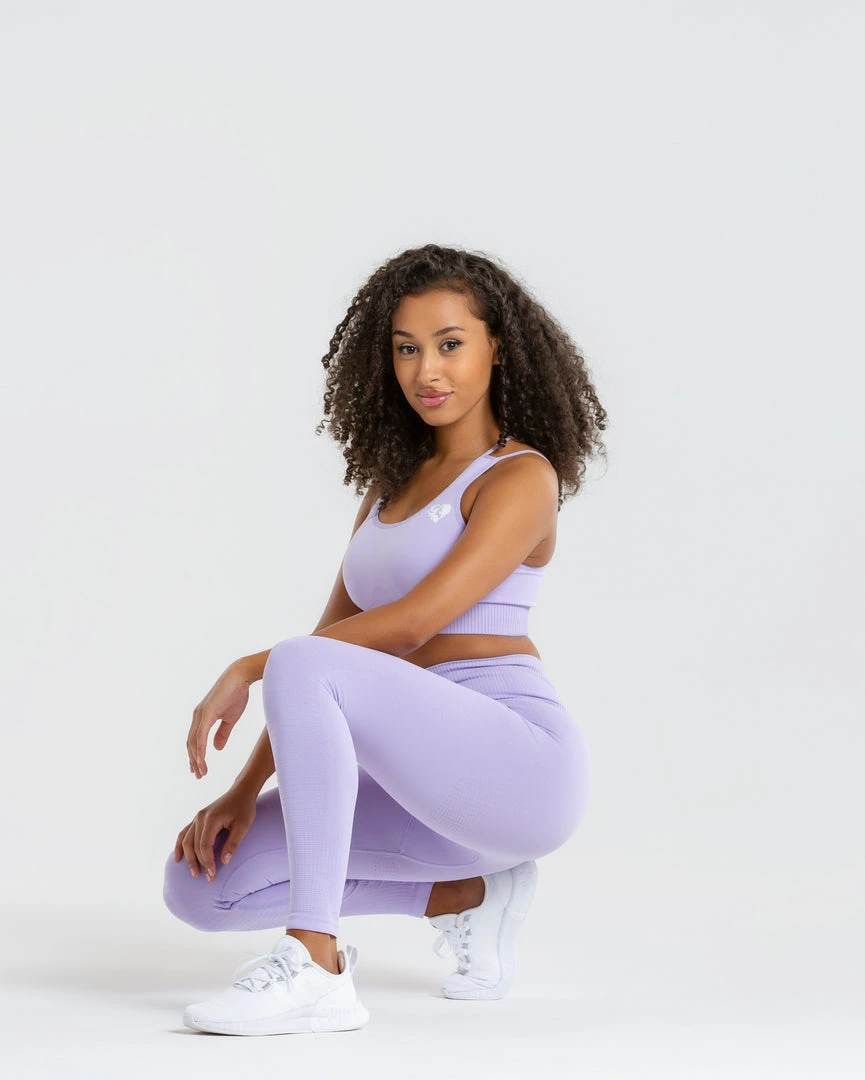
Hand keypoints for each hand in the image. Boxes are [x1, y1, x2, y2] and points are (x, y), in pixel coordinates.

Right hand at [173, 785, 257, 881]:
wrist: (241, 792)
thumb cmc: (244, 808)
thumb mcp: (243, 826)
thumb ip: (233, 843)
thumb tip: (224, 861)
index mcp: (211, 819)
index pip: (204, 845)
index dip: (207, 862)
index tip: (213, 874)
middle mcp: (200, 817)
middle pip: (194, 845)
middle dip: (199, 863)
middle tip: (208, 878)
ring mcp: (197, 817)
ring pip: (186, 841)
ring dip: (188, 858)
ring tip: (194, 873)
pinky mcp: (197, 819)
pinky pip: (184, 833)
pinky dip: (179, 846)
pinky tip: (178, 858)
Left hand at [187, 660, 250, 777]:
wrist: (242, 676)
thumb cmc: (237, 693)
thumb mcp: (230, 718)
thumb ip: (222, 733)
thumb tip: (216, 748)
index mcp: (202, 717)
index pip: (195, 740)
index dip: (196, 755)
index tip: (199, 769)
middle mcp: (198, 716)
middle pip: (191, 743)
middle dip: (194, 761)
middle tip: (198, 775)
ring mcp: (201, 714)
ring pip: (194, 742)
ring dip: (196, 759)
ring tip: (200, 772)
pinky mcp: (207, 712)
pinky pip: (201, 735)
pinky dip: (200, 749)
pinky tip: (201, 760)